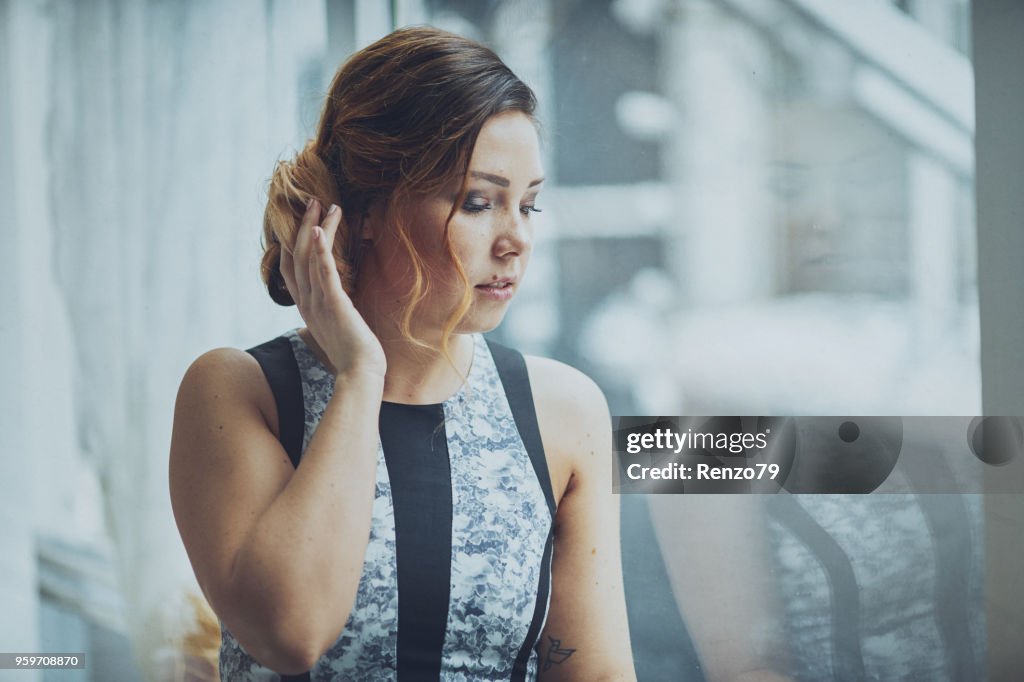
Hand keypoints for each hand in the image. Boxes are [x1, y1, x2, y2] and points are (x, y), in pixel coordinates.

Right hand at [279, 200, 386, 381]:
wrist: (361, 372)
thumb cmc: (353, 352)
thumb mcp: (336, 325)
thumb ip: (331, 309)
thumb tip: (336, 300)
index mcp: (306, 306)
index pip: (291, 268)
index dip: (292, 242)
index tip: (304, 220)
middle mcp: (307, 302)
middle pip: (296, 255)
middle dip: (302, 225)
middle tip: (313, 200)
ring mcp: (318, 302)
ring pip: (309, 257)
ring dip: (315, 227)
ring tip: (323, 204)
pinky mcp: (334, 304)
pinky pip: (324, 273)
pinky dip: (320, 250)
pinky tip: (321, 230)